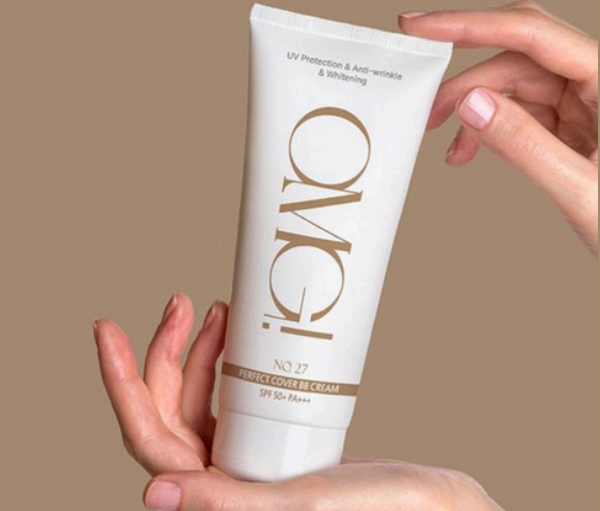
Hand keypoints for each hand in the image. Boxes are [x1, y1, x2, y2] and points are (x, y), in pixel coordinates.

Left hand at [95, 294, 503, 510]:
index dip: (122, 383)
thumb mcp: (301, 504)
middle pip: (167, 411)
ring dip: (198, 350)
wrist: (425, 500)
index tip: (108, 329)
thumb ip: (226, 504)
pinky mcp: (263, 442)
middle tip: (180, 302)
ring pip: (197, 400)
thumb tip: (151, 495)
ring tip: (214, 308)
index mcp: (216, 499)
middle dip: (165, 351)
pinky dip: (226, 362)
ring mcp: (241, 458)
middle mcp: (220, 480)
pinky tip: (235, 335)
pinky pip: (228, 397)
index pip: (148, 439)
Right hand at [399, 0, 597, 254]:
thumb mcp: (582, 189)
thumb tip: (474, 106)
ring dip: (473, 110)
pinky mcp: (571, 122)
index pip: (532, 35)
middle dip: (465, 79)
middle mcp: (595, 82)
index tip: (424, 28)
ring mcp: (582, 102)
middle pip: (516, 58)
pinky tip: (470, 149)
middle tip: (427, 102)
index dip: (471, 25)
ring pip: (513, 85)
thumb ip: (526, 145)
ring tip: (449, 143)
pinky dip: (489, 129)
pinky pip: (520, 111)